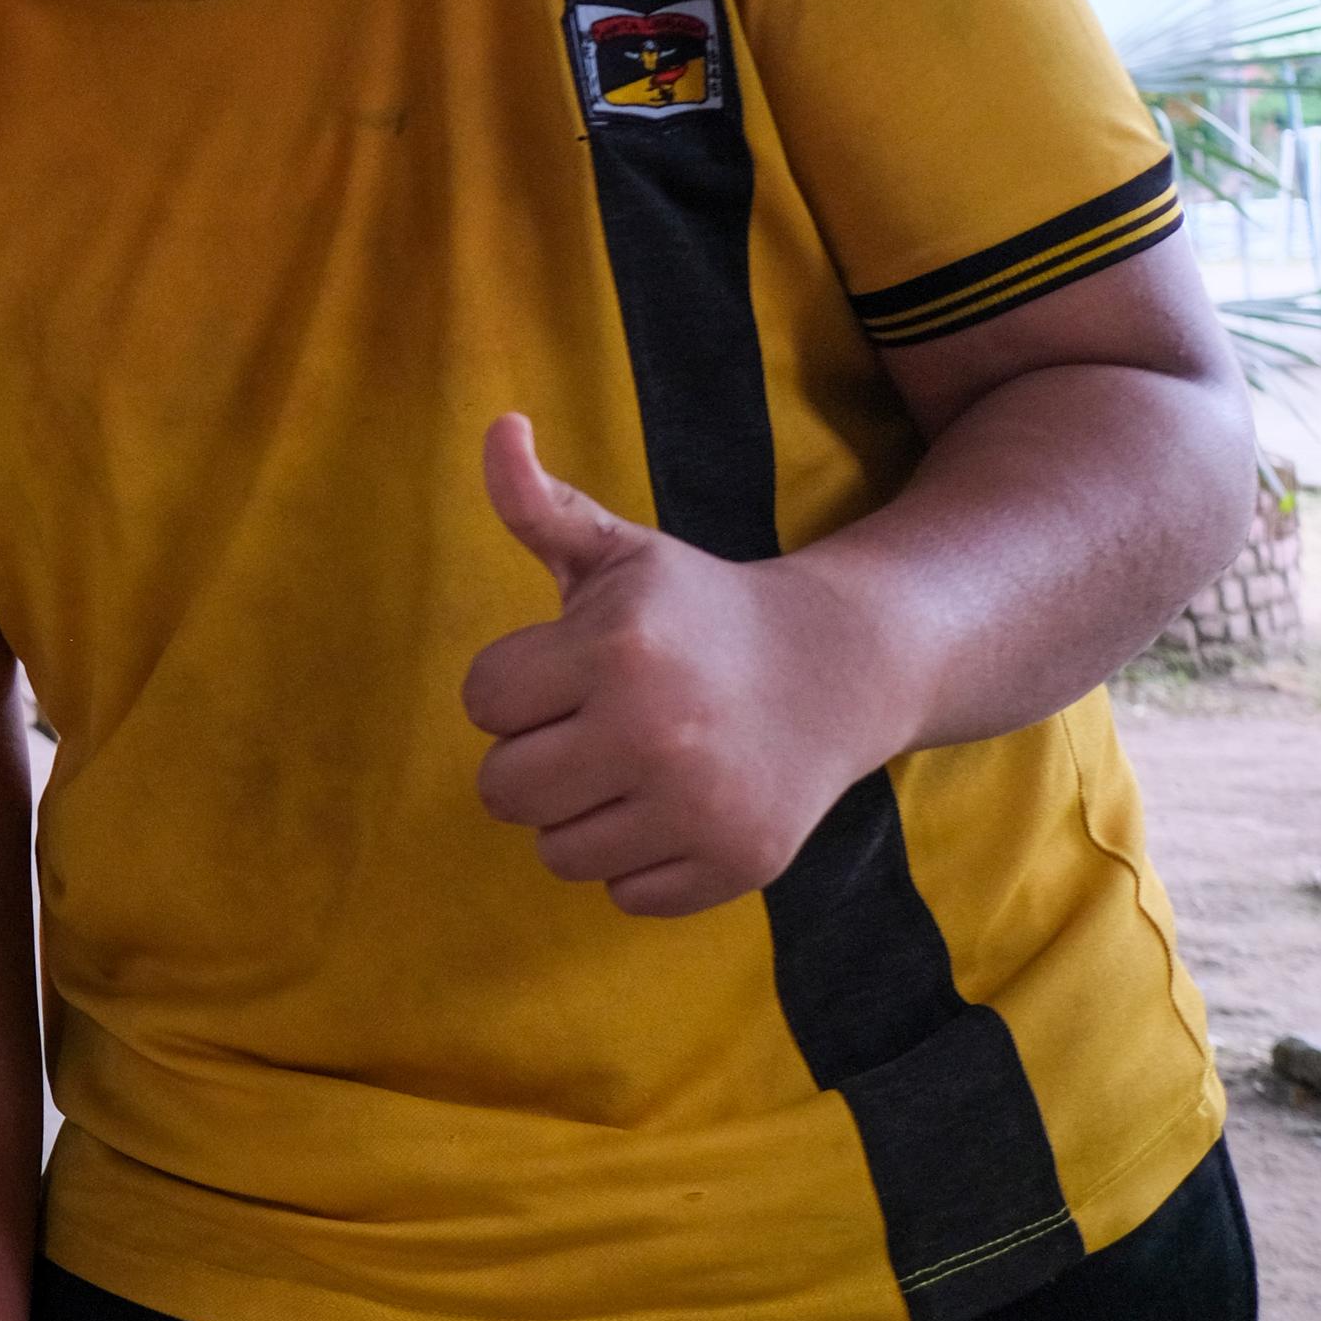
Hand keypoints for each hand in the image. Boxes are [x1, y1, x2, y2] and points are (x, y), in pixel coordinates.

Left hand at [458, 416, 906, 917]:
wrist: (837, 667)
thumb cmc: (698, 609)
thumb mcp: (620, 551)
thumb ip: (538, 503)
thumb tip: (499, 426)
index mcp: (615, 647)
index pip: (483, 700)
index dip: (516, 685)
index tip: (570, 670)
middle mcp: (656, 731)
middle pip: (503, 789)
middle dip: (535, 756)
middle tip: (594, 724)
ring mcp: (700, 806)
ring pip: (555, 851)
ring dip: (580, 814)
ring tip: (633, 766)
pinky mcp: (736, 863)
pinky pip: (622, 894)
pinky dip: (638, 861)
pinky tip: (677, 807)